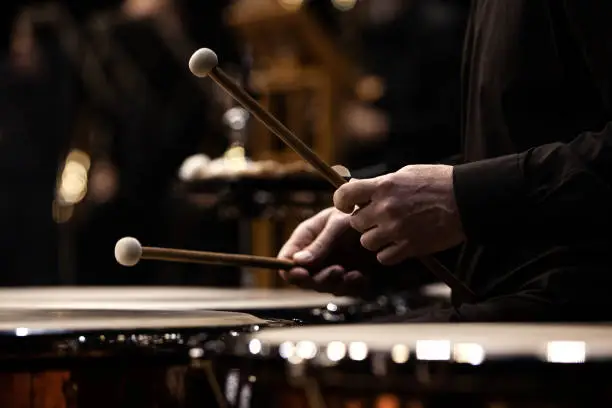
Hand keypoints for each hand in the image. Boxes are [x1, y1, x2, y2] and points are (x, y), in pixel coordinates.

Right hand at [277, 208, 367, 295]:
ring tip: (351, 274)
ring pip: (324, 287)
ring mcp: (331, 267)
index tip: (301, 273)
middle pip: (304, 280)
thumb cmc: (356, 213)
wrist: (383, 218)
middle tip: (336, 271)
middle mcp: (315, 256)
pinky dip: (352, 287)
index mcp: (305, 239)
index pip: (286, 260)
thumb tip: (298, 262)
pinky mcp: (348, 276)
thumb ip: (320, 244)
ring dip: (337, 284)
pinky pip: (345, 290)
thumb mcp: (337, 224)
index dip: (289, 270)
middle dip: (319, 279)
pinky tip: (361, 276)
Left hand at [333, 165, 465, 264]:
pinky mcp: (409, 247)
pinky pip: (383, 257)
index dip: (341, 201)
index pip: (344, 194)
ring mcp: (396, 230)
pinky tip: (398, 244)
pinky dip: (388, 253)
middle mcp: (386, 208)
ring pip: (367, 242)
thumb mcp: (405, 174)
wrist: (467, 199)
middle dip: (364, 221)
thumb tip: (361, 191)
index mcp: (384, 186)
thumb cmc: (438, 182)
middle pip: (355, 222)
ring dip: (375, 238)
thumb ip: (381, 184)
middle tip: (378, 218)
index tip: (347, 205)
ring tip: (389, 231)